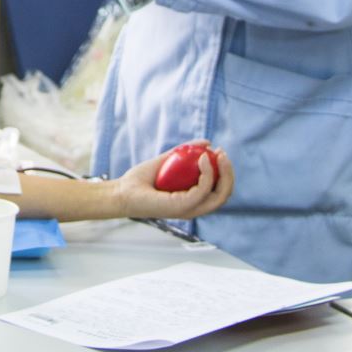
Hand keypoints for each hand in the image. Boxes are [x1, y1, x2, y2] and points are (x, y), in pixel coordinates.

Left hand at [113, 142, 232, 218]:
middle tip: (222, 153)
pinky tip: (201, 158)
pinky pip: (201, 191)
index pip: (221, 190)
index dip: (226, 172)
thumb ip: (185, 152)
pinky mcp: (181, 207)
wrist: (122, 191)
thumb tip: (206, 142)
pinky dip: (206, 174)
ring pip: (219, 195)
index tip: (219, 152)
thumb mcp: (167, 160)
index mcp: (194, 201)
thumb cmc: (142, 180)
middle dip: (229, 172)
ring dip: (224, 173)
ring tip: (217, 154)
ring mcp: (189, 209)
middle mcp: (195, 208)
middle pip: (224, 193)